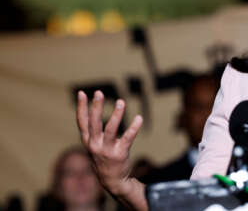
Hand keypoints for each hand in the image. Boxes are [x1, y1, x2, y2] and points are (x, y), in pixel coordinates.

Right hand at [76, 90, 147, 209]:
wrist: (112, 181)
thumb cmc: (103, 158)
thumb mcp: (94, 144)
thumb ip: (93, 130)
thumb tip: (93, 108)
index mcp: (88, 141)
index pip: (82, 122)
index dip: (81, 107)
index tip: (82, 93)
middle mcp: (95, 145)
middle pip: (94, 123)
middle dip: (96, 107)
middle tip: (99, 93)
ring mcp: (107, 150)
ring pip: (111, 130)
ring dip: (116, 115)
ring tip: (121, 102)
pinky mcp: (120, 154)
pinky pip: (128, 138)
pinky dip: (134, 128)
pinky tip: (139, 118)